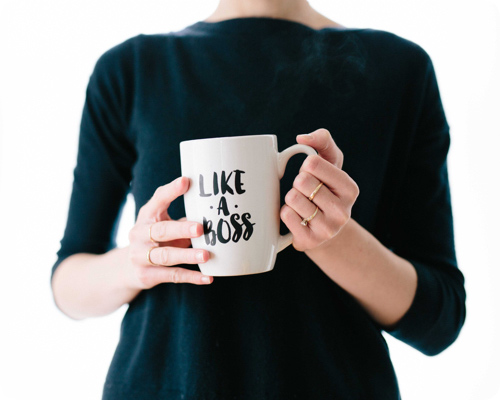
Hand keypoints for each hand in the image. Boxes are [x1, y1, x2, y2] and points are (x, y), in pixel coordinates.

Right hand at [126, 176, 212, 288]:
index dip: (171, 191)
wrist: (128, 268)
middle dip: (181, 229)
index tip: (186, 181)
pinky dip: (192, 277)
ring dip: (187, 255)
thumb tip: (214, 210)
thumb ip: (183, 217)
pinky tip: (208, 278)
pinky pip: (172, 276)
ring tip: (207, 255)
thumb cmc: (156, 239)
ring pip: (166, 256)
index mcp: (146, 216)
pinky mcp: (147, 275)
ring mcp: (140, 256)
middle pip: (161, 231)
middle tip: (201, 228)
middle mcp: (139, 234)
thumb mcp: (163, 223)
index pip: (158, 200)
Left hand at [280, 128, 359, 251]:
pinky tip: (297, 217)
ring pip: (292, 198)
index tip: (312, 174)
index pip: (313, 163)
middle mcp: (343, 211)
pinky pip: (286, 215)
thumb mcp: (330, 162)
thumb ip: (322, 140)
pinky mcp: (310, 241)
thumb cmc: (325, 189)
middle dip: (298, 183)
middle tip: (306, 191)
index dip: (306, 166)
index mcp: (350, 189)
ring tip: (302, 205)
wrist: (324, 229)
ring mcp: (328, 229)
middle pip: (301, 181)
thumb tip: (302, 138)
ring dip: (291, 198)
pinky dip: (285, 212)